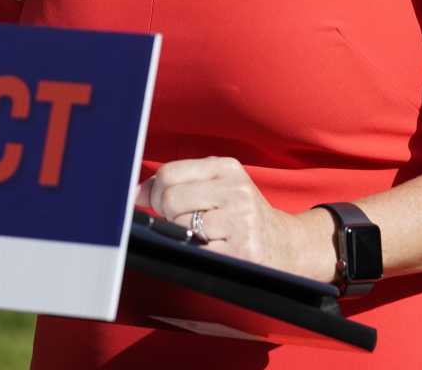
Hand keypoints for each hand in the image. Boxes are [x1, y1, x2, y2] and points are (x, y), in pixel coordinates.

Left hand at [136, 156, 333, 279]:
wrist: (286, 245)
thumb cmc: (241, 215)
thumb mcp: (217, 187)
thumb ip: (178, 183)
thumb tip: (135, 194)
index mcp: (226, 168)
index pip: (169, 173)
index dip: (155, 192)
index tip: (157, 204)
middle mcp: (235, 189)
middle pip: (170, 199)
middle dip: (168, 216)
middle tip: (184, 223)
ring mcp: (241, 219)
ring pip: (182, 226)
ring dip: (185, 237)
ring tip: (206, 235)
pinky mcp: (244, 249)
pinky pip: (199, 251)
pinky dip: (199, 253)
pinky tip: (216, 249)